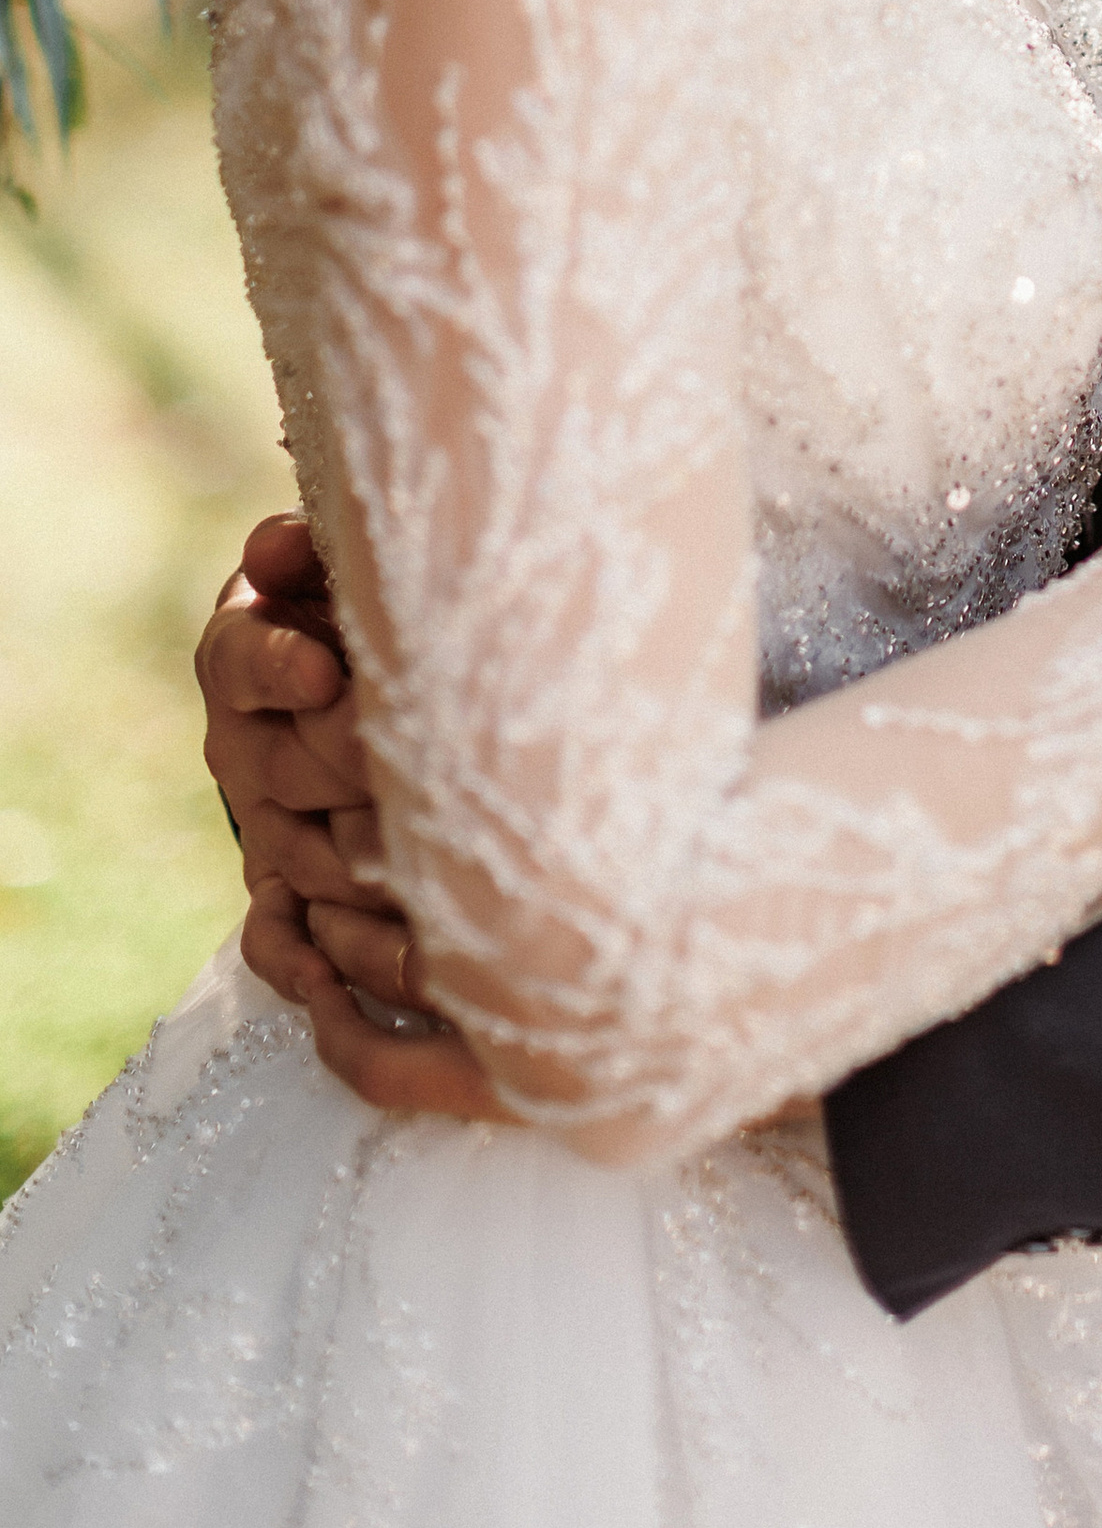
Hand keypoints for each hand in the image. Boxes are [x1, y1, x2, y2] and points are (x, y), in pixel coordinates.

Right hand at [197, 514, 506, 1117]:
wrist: (359, 676)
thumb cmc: (361, 604)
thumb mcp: (340, 562)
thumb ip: (313, 549)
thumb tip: (282, 547)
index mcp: (245, 656)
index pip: (240, 660)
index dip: (280, 665)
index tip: (328, 665)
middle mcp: (244, 746)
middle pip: (283, 766)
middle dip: (353, 768)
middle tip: (424, 772)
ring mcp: (265, 823)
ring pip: (298, 857)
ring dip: (362, 871)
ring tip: (435, 876)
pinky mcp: (287, 890)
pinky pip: (280, 940)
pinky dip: (311, 965)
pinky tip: (355, 980)